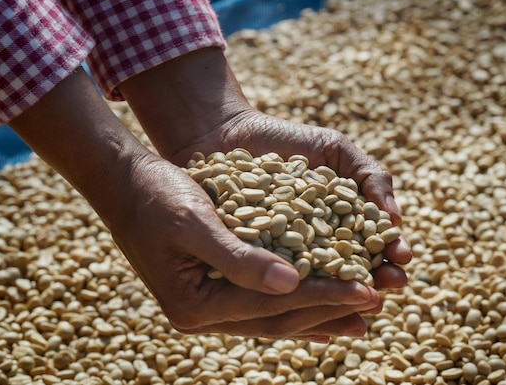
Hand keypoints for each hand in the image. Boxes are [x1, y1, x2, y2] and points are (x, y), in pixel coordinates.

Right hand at [9, 68, 384, 340]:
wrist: (128, 185)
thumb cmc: (157, 196)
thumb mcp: (194, 221)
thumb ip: (239, 258)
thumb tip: (291, 284)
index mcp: (194, 306)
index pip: (274, 306)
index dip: (325, 297)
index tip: (368, 291)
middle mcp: (203, 316)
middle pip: (280, 319)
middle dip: (331, 310)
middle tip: (378, 304)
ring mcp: (209, 307)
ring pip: (276, 318)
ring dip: (320, 315)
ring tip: (362, 317)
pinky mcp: (216, 291)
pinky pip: (265, 304)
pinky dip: (297, 304)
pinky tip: (324, 306)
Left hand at [169, 108, 412, 289]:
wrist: (228, 133)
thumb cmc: (287, 139)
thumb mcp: (335, 149)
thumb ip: (370, 176)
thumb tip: (396, 219)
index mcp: (340, 222)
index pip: (372, 243)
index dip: (390, 254)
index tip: (402, 261)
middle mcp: (316, 244)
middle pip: (350, 269)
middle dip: (372, 280)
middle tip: (386, 289)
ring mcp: (284, 255)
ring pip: (315, 281)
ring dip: (338, 294)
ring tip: (356, 301)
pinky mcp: (252, 260)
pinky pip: (272, 277)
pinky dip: (288, 291)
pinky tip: (305, 299)